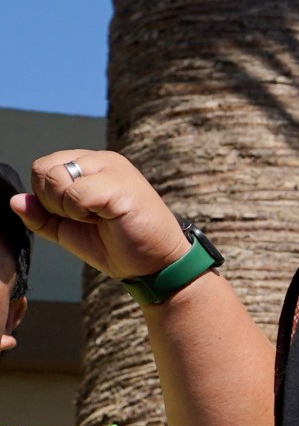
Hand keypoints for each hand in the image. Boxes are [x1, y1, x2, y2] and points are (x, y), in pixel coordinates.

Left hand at [15, 151, 195, 283]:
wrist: (155, 265)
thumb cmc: (118, 245)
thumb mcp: (68, 231)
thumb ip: (41, 215)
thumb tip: (16, 201)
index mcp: (91, 165)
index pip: (43, 167)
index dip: (46, 197)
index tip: (74, 215)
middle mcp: (102, 160)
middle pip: (44, 169)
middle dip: (53, 202)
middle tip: (84, 218)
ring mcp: (114, 170)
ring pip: (57, 179)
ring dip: (67, 209)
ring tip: (96, 218)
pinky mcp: (121, 186)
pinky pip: (76, 194)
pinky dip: (81, 213)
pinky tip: (104, 220)